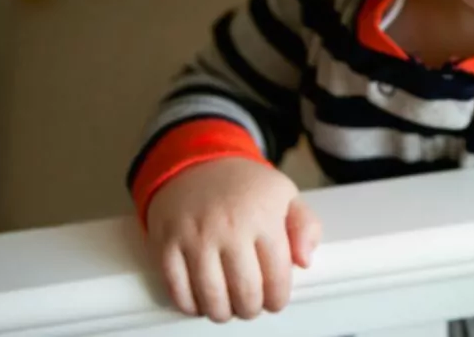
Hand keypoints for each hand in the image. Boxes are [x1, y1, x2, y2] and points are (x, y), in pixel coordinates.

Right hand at [145, 157, 321, 321]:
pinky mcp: (166, 243)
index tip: (275, 300)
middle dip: (252, 309)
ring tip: (229, 307)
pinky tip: (201, 300)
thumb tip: (304, 261)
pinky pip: (177, 290)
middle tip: (252, 305)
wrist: (195, 161)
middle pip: (245, 293)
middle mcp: (228, 227)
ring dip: (223, 312)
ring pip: (211, 297)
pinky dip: (191, 305)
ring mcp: (195, 237)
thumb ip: (306, 227)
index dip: (278, 298)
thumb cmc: (244, 185)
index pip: (277, 276)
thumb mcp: (285, 194)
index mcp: (263, 216)